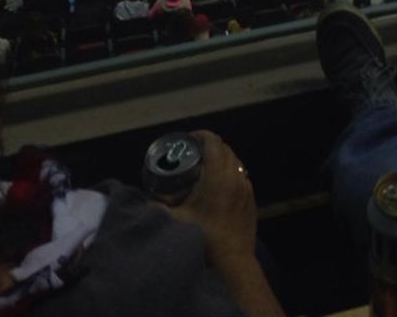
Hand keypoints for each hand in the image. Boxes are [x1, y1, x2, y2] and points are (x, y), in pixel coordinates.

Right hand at [162, 130, 256, 264]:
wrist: (232, 261)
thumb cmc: (204, 238)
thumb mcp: (176, 221)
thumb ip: (157, 207)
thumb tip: (144, 198)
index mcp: (218, 176)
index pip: (213, 142)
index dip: (201, 135)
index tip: (189, 139)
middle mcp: (236, 176)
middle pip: (225, 149)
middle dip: (210, 146)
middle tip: (193, 154)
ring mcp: (246, 187)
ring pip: (236, 162)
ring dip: (222, 159)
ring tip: (205, 169)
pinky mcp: (251, 199)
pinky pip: (242, 176)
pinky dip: (231, 174)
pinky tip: (219, 187)